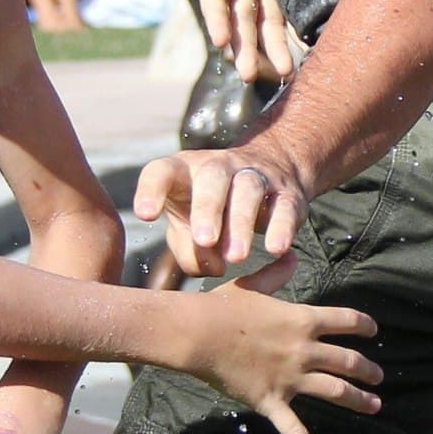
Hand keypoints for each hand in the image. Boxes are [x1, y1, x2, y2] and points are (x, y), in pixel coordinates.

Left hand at [135, 142, 315, 276]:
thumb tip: (213, 266)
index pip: (162, 171)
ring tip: (235, 258)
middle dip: (207, 208)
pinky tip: (275, 249)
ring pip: (248, 190)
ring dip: (241, 223)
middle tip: (204, 240)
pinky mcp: (286, 194)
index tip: (145, 215)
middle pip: (212, 178)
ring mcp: (255, 176)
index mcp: (184, 171)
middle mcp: (218, 167)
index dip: (152, 190)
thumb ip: (188, 249)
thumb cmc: (210, 209)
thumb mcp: (187, 225)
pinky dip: (281, 227)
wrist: (269, 171)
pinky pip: (285, 207)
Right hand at [184, 253, 382, 433]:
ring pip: (336, 391)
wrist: (198, 333)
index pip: (346, 321)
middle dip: (367, 369)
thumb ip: (276, 274)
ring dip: (358, 399)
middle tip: (378, 377)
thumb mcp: (252, 285)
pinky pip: (295, 430)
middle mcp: (304, 350)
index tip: (374, 331)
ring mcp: (291, 378)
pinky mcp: (272, 401)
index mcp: (302, 320)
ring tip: (374, 405)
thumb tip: (292, 256)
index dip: (363, 325)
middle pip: (348, 360)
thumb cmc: (221, 307)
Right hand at [199, 0, 295, 81]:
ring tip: (284, 71)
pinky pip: (283, 13)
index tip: (221, 42)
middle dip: (242, 45)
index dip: (215, 17)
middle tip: (248, 74)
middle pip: (236, 13)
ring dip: (268, 47)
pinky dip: (288, 33)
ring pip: (261, 19)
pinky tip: (299, 51)